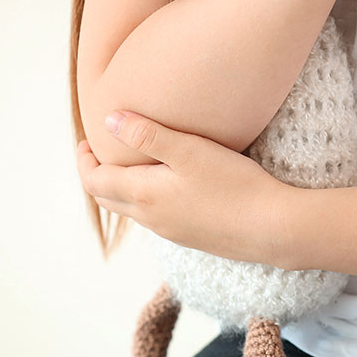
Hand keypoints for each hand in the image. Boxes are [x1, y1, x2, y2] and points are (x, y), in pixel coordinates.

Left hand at [77, 111, 295, 266]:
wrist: (272, 227)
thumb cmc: (234, 185)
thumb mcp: (191, 151)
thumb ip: (149, 134)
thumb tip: (109, 120)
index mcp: (144, 195)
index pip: (95, 182)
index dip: (84, 161)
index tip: (87, 141)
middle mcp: (153, 218)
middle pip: (108, 199)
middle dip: (98, 175)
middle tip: (102, 152)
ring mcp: (173, 231)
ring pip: (133, 210)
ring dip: (122, 189)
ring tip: (133, 165)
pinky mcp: (194, 236)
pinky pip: (157, 218)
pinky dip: (147, 200)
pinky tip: (170, 187)